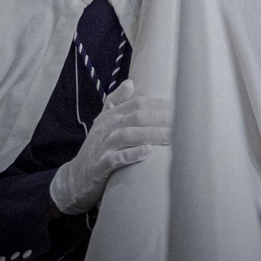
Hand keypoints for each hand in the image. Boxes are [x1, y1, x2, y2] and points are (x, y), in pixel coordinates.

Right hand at [47, 80, 171, 214]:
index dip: (161, 104)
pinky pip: (115, 158)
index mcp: (111, 115)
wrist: (75, 177)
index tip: (182, 106)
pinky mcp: (99, 166)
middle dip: (162, 118)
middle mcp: (106, 127)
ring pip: (129, 135)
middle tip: (185, 122)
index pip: (138, 103)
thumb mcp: (104, 122)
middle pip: (137, 117)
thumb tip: (131, 83)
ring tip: (174, 136)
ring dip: (153, 135)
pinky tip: (148, 152)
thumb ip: (116, 102)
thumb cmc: (97, 148)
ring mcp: (102, 147)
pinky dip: (132, 154)